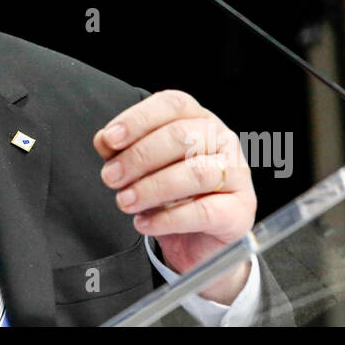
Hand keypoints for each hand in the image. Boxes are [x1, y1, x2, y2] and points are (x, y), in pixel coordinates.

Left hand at [94, 89, 254, 303]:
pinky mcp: (239, 211)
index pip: (171, 105)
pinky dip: (167, 219)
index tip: (110, 139)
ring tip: (125, 202)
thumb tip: (105, 140)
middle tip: (110, 177)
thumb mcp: (141, 168)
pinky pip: (203, 211)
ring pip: (194, 173)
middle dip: (138, 157)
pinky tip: (144, 223)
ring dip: (151, 188)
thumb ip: (123, 151)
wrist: (198, 240)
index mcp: (198, 119)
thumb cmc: (170, 193)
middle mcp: (222, 140)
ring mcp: (237, 174)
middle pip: (181, 137)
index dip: (138, 119)